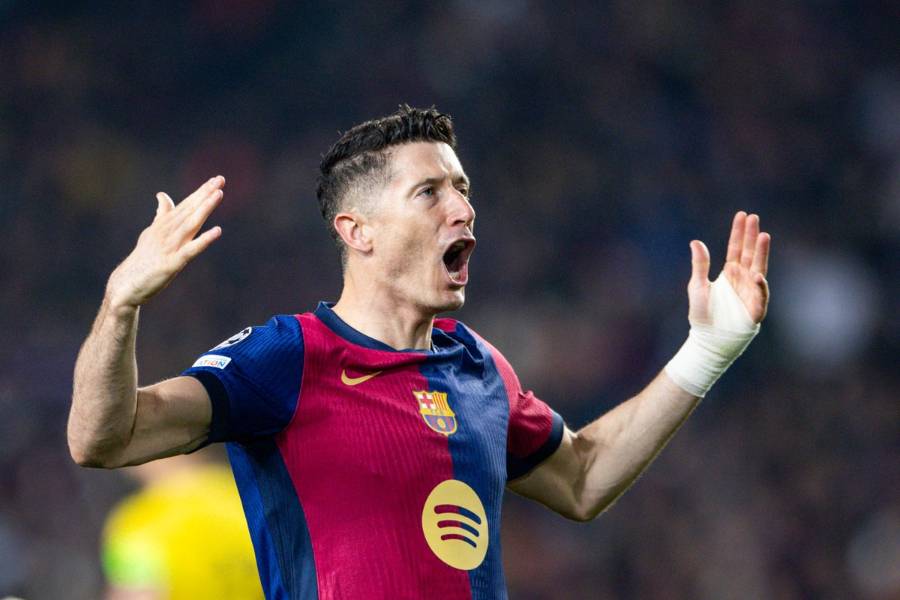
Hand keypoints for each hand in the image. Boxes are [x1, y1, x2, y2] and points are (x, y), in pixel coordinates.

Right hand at [106, 176, 224, 309]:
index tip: (215, 179)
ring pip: (191, 224)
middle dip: (205, 194)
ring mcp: (169, 247)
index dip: (200, 192)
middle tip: (219, 179)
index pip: (185, 205)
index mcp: (163, 225)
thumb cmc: (142, 259)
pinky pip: (191, 250)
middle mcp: (166, 232)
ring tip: (218, 194)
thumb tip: (162, 195)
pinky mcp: (171, 263)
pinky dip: (204, 240)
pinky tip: (218, 231)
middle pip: (189, 210)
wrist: (125, 284)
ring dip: (205, 209)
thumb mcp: (151, 233)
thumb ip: (161, 215)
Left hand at [688, 211, 770, 323]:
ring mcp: (751, 292)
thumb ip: (699, 264)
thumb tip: (695, 241)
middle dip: (752, 236)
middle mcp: (743, 279)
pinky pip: (760, 296)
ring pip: (758, 268)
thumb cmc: (702, 314)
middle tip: (754, 217)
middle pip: (749, 253)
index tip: (742, 215)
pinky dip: (760, 286)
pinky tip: (757, 275)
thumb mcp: (697, 285)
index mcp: (730, 273)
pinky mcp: (755, 309)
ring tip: (763, 236)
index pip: (736, 248)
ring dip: (761, 253)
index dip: (739, 232)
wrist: (708, 339)